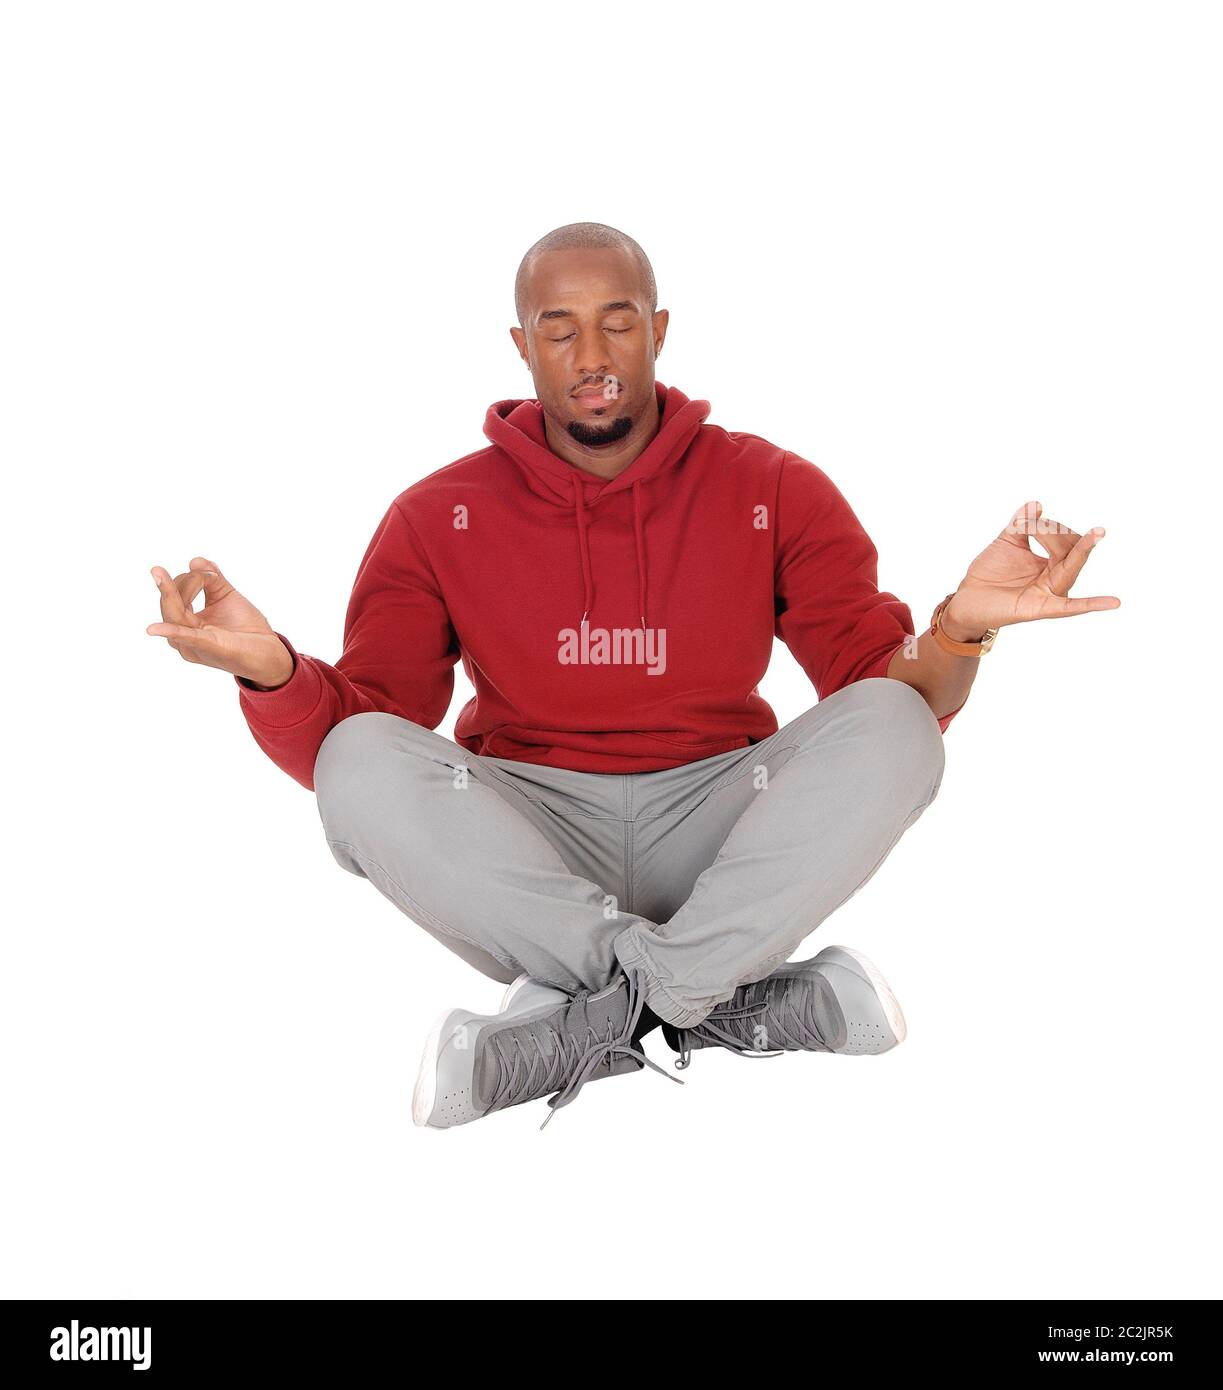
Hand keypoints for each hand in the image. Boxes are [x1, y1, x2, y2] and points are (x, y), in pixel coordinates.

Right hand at [146, 557, 293, 687]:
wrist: (270, 653)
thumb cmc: (246, 628)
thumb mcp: (227, 596)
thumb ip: (213, 578)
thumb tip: (195, 560)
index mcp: (188, 625)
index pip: (178, 597)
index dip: (191, 578)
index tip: (212, 572)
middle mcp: (187, 638)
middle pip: (172, 606)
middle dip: (174, 585)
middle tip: (161, 569)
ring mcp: (197, 645)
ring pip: (176, 617)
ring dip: (169, 594)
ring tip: (158, 574)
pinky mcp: (212, 648)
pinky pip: (190, 639)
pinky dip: (173, 632)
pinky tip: (155, 629)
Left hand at [941, 500, 1120, 640]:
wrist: (968, 598)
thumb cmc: (990, 572)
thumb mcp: (1007, 541)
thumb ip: (1022, 523)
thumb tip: (1037, 504)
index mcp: (1051, 562)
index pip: (1065, 539)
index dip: (1048, 527)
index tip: (1023, 523)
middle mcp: (1056, 578)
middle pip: (1072, 550)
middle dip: (1054, 532)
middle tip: (1029, 528)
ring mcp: (1051, 594)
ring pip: (1072, 568)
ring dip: (1079, 547)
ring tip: (1098, 532)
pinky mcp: (1040, 608)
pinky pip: (1069, 607)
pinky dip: (1091, 604)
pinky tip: (1112, 602)